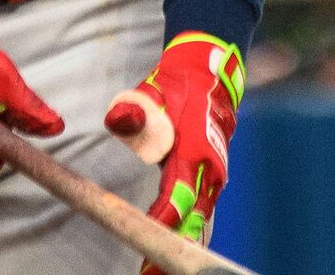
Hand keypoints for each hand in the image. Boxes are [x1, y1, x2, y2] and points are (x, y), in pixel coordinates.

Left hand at [104, 32, 244, 273]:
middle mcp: (210, 172)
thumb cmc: (176, 88)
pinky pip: (202, 218)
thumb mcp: (152, 91)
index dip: (164, 218)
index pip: (178, 194)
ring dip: (181, 247)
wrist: (209, 79)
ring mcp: (214, 180)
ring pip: (200, 223)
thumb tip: (119, 120)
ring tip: (155, 272)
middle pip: (192, 220)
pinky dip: (190, 238)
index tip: (146, 238)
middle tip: (148, 271)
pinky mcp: (211, 184)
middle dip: (171, 247)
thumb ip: (134, 108)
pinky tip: (175, 256)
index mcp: (195, 152)